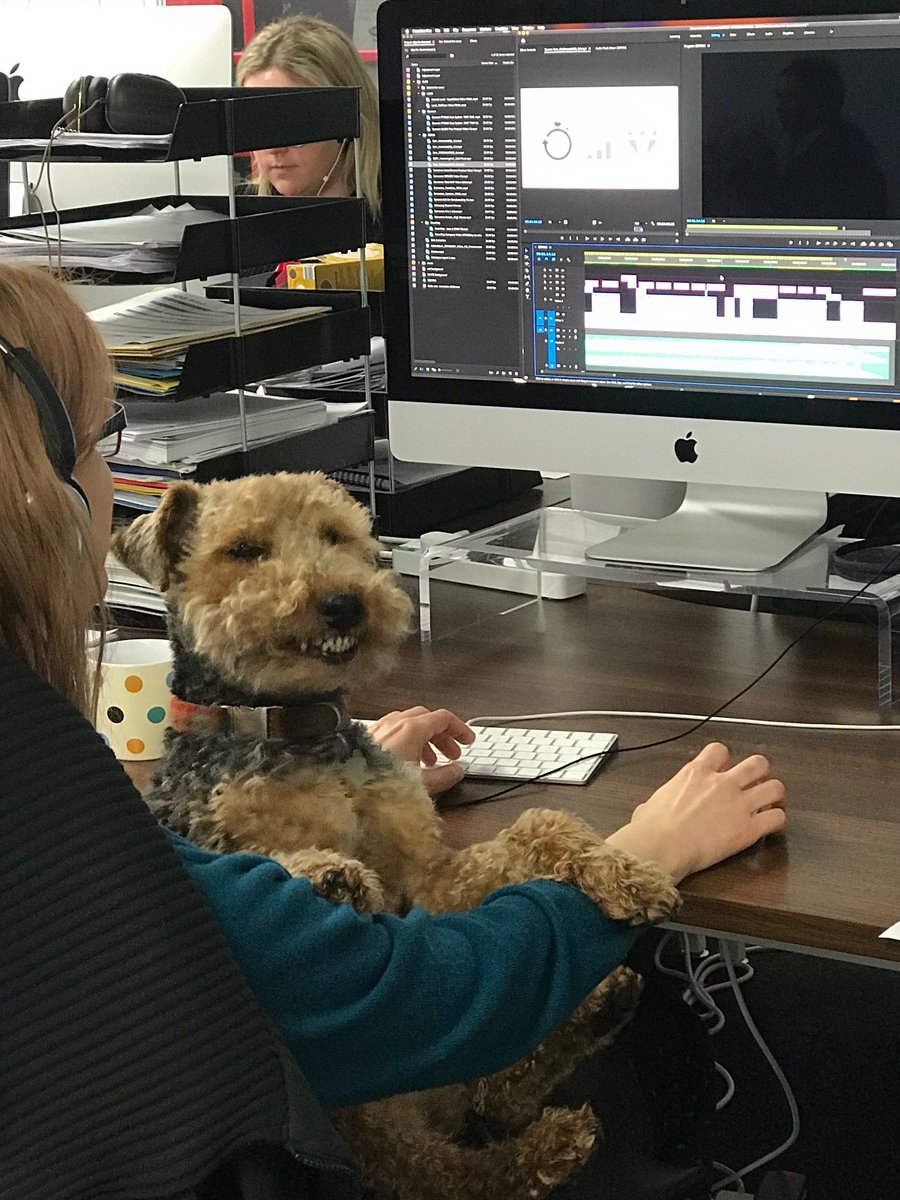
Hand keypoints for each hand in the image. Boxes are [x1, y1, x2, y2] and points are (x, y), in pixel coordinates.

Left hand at [366, 706, 475, 796]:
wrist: (343, 791)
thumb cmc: (379, 785)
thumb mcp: (420, 785)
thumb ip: (444, 776)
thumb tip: (458, 770)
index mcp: (410, 729)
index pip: (443, 717)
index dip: (460, 728)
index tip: (468, 741)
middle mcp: (394, 723)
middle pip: (427, 718)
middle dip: (443, 735)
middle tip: (453, 753)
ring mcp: (379, 729)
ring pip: (409, 724)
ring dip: (426, 738)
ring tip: (431, 761)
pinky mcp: (366, 739)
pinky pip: (393, 732)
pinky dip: (408, 741)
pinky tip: (408, 762)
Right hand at [604, 742, 785, 883]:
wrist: (662, 845)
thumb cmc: (651, 827)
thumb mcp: (650, 804)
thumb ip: (659, 801)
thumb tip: (649, 810)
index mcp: (696, 773)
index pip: (719, 750)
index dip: (724, 759)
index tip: (723, 770)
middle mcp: (723, 783)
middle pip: (757, 763)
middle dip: (760, 772)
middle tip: (755, 784)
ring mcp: (739, 804)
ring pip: (775, 787)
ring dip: (774, 794)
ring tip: (769, 804)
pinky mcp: (749, 828)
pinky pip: (777, 818)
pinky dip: (777, 820)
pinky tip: (770, 826)